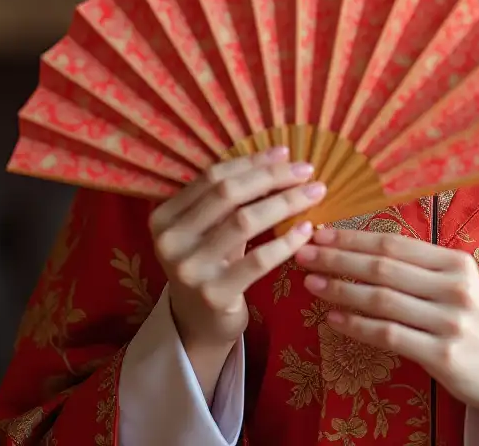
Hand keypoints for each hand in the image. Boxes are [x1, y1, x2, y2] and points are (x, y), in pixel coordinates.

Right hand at [148, 148, 324, 397]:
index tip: (285, 153)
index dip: (252, 162)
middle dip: (272, 177)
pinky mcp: (215, 294)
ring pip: (245, 221)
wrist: (199, 324)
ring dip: (286, 202)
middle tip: (306, 171)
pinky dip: (287, 240)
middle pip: (228, 194)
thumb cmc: (211, 263)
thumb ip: (230, 196)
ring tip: (314, 193)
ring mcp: (190, 269)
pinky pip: (259, 259)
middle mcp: (170, 241)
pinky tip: (306, 229)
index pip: (213, 177)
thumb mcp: (210, 228)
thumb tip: (280, 156)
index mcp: (164, 217)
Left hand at [296, 226, 478, 419]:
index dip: (354, 238)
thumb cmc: (468, 321)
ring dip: (341, 289)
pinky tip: (333, 317)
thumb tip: (359, 248)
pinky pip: (388, 335)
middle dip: (339, 258)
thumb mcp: (453, 284)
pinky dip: (357, 325)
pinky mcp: (442, 354)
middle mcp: (453, 286)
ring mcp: (449, 320)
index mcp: (455, 262)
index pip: (395, 244)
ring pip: (382, 299)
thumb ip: (417, 267)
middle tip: (304, 254)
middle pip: (384, 267)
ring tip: (311, 284)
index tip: (321, 233)